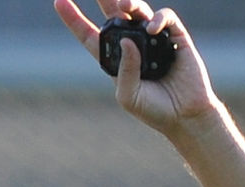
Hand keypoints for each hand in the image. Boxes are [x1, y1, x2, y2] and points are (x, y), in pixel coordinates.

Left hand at [54, 0, 220, 135]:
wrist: (185, 116)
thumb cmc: (154, 110)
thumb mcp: (129, 96)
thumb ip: (125, 71)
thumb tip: (127, 40)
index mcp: (115, 59)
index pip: (90, 35)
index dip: (74, 19)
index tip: (59, 1)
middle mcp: (133, 44)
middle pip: (113, 13)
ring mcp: (154, 38)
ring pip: (137, 10)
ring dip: (129, 2)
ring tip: (122, 3)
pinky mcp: (175, 37)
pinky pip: (165, 18)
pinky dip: (158, 19)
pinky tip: (152, 29)